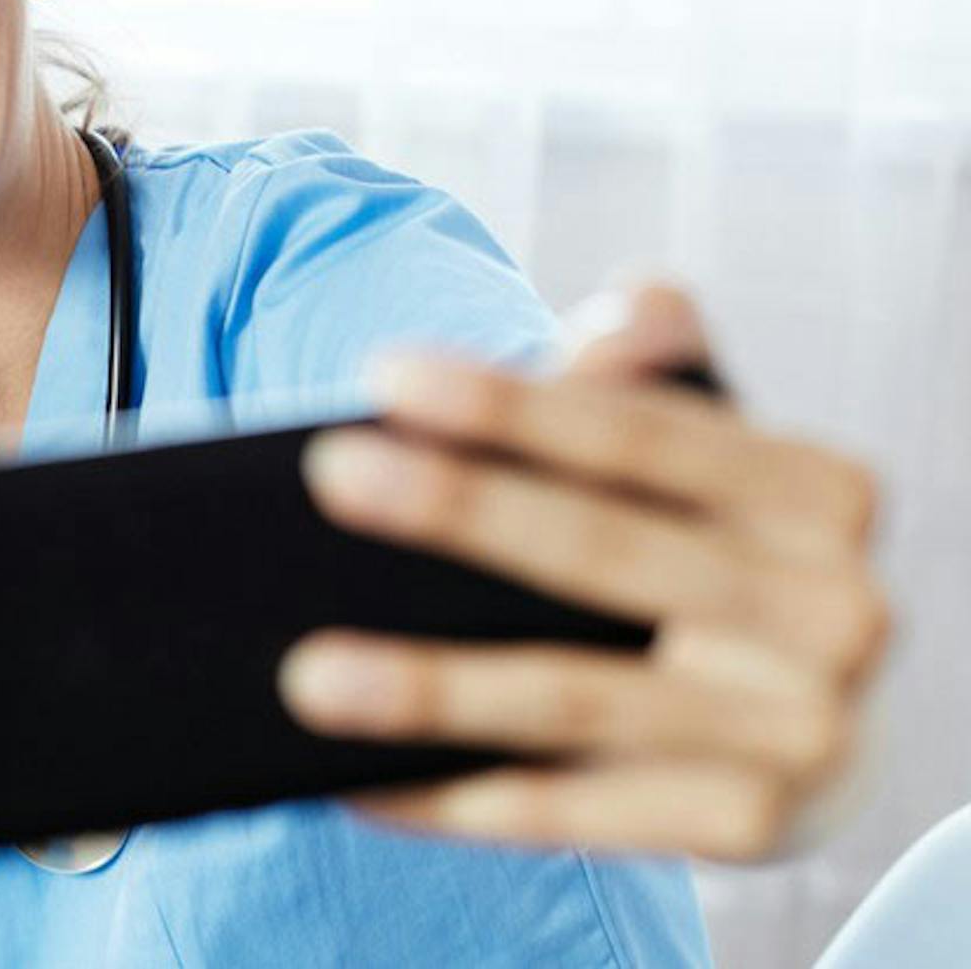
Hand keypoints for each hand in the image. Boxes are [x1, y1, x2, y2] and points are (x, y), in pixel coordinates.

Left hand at [281, 283, 889, 858]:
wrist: (813, 732)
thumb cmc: (715, 558)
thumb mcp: (704, 461)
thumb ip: (656, 376)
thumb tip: (625, 313)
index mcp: (825, 496)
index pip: (643, 434)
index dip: (513, 403)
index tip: (382, 375)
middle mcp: (837, 613)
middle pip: (607, 552)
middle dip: (462, 509)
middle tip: (329, 471)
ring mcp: (800, 733)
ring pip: (576, 702)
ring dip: (431, 688)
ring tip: (306, 671)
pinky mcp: (749, 829)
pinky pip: (564, 814)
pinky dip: (446, 796)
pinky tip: (347, 779)